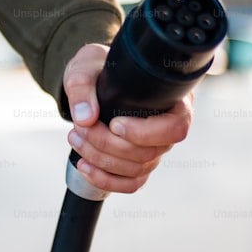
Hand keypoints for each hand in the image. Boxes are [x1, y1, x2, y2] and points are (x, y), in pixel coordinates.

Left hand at [62, 43, 192, 193]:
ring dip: (101, 160)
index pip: (175, 128)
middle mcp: (167, 128)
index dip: (144, 133)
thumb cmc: (97, 69)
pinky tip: (84, 166)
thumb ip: (82, 87)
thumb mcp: (86, 68)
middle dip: (108, 144)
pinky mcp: (139, 164)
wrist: (92, 81)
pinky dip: (105, 179)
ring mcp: (155, 149)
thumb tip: (85, 117)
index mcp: (171, 100)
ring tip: (75, 138)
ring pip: (136, 169)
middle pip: (149, 152)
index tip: (114, 124)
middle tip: (81, 128)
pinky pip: (130, 184)